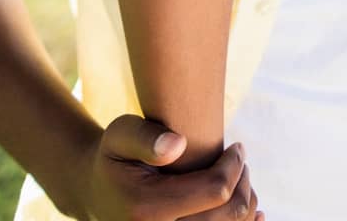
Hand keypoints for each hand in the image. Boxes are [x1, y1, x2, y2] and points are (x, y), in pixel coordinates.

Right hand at [73, 116, 261, 220]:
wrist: (95, 194)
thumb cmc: (114, 157)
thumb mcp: (119, 134)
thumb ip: (144, 137)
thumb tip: (177, 144)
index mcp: (145, 209)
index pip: (214, 191)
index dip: (234, 165)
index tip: (237, 146)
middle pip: (227, 216)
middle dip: (243, 183)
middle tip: (240, 160)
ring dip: (244, 205)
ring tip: (240, 179)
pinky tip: (251, 212)